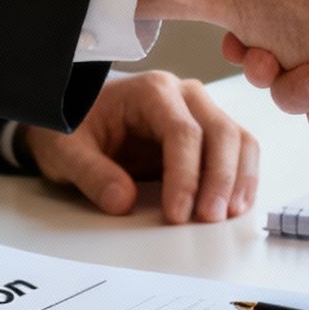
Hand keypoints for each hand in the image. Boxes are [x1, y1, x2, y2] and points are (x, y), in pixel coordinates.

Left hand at [19, 70, 257, 222]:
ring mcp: (200, 111)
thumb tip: (123, 201)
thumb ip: (91, 174)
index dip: (186, 176)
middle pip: (220, 131)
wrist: (77, 116)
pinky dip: (242, 177)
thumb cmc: (74, 126)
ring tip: (227, 215)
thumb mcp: (66, 151)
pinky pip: (237, 150)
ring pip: (238, 139)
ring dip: (239, 179)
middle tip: (209, 218)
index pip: (182, 132)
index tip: (178, 213)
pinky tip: (235, 205)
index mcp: (151, 91)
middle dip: (220, 178)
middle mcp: (184, 94)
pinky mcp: (206, 132)